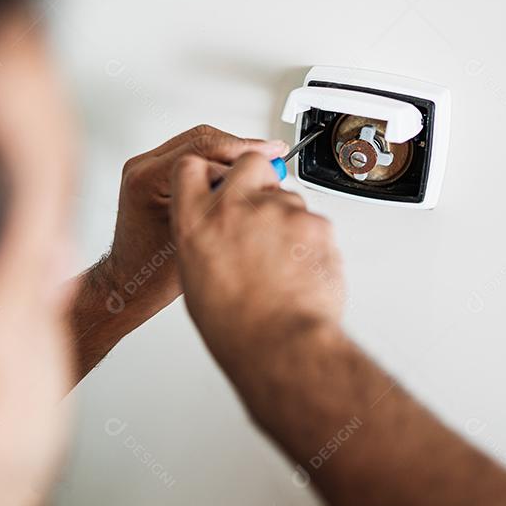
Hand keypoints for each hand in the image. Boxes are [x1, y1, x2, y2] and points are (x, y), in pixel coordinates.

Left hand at [100, 125, 286, 315]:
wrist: (131, 282)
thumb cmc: (155, 272)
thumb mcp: (199, 236)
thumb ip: (224, 203)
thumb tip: (261, 178)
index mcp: (148, 180)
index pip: (203, 149)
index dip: (244, 149)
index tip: (270, 153)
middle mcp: (143, 168)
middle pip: (201, 139)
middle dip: (240, 147)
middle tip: (271, 155)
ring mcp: (145, 168)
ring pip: (197, 143)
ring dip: (229, 153)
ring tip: (257, 168)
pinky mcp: (152, 173)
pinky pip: (190, 155)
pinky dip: (216, 162)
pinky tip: (235, 177)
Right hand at [170, 151, 345, 364]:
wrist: (279, 342)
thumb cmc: (237, 324)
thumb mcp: (195, 279)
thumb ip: (206, 242)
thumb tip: (221, 236)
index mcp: (196, 222)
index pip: (190, 167)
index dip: (208, 171)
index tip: (218, 179)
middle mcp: (234, 207)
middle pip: (250, 163)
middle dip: (259, 176)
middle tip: (262, 209)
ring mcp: (277, 211)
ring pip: (289, 197)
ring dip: (287, 220)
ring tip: (282, 262)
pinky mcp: (314, 222)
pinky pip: (314, 222)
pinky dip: (311, 241)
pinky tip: (300, 269)